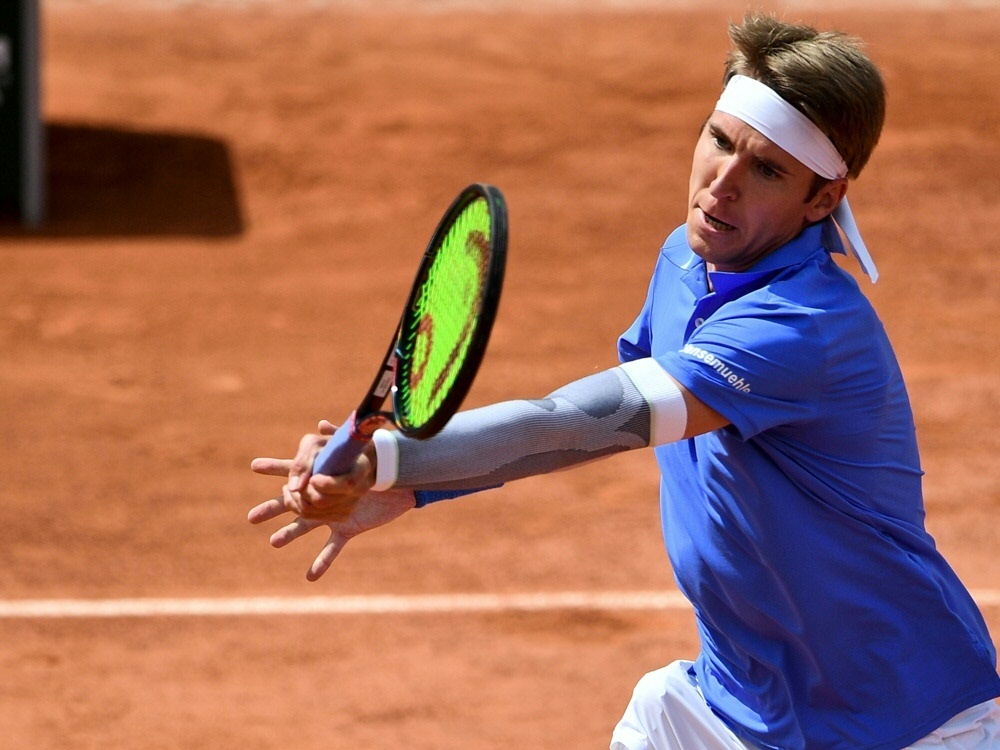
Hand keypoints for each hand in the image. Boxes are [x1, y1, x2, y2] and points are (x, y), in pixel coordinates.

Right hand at [249, 421, 414, 580]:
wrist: (398, 480)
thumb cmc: (378, 460)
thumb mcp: (356, 445)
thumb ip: (338, 435)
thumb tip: (321, 424)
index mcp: (322, 475)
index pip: (293, 470)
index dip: (274, 467)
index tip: (254, 465)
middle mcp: (324, 496)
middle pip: (291, 503)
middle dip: (272, 508)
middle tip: (251, 517)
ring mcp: (334, 513)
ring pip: (306, 526)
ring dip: (290, 534)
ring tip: (273, 541)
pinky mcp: (348, 527)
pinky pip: (332, 548)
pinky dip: (322, 562)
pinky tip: (311, 576)